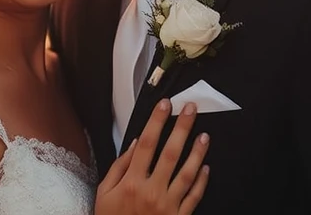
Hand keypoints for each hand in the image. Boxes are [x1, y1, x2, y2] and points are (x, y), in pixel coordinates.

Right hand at [95, 99, 210, 214]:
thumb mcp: (103, 194)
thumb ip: (119, 167)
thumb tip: (136, 144)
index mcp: (131, 183)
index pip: (147, 144)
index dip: (157, 122)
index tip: (165, 106)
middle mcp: (151, 192)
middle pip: (170, 153)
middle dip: (182, 128)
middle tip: (191, 110)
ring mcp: (167, 206)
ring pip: (187, 173)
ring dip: (197, 152)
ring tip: (204, 135)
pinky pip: (194, 197)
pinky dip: (202, 181)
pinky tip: (206, 167)